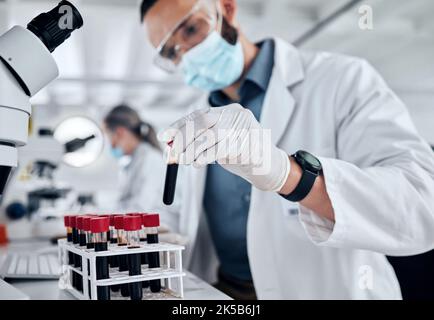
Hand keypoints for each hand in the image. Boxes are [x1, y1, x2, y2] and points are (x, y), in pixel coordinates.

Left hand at [159, 103, 290, 191]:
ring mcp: (244, 129)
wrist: (271, 167)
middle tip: (171, 153)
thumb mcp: (220, 143)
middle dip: (183, 138)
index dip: (179, 126)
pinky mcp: (248, 145)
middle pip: (202, 122)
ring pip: (209, 137)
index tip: (164, 137)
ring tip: (183, 161)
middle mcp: (238, 115)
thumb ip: (201, 140)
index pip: (199, 114)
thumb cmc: (242, 154)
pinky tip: (197, 163)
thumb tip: (172, 144)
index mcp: (231, 111)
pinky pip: (219, 150)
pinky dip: (203, 157)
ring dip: (191, 150)